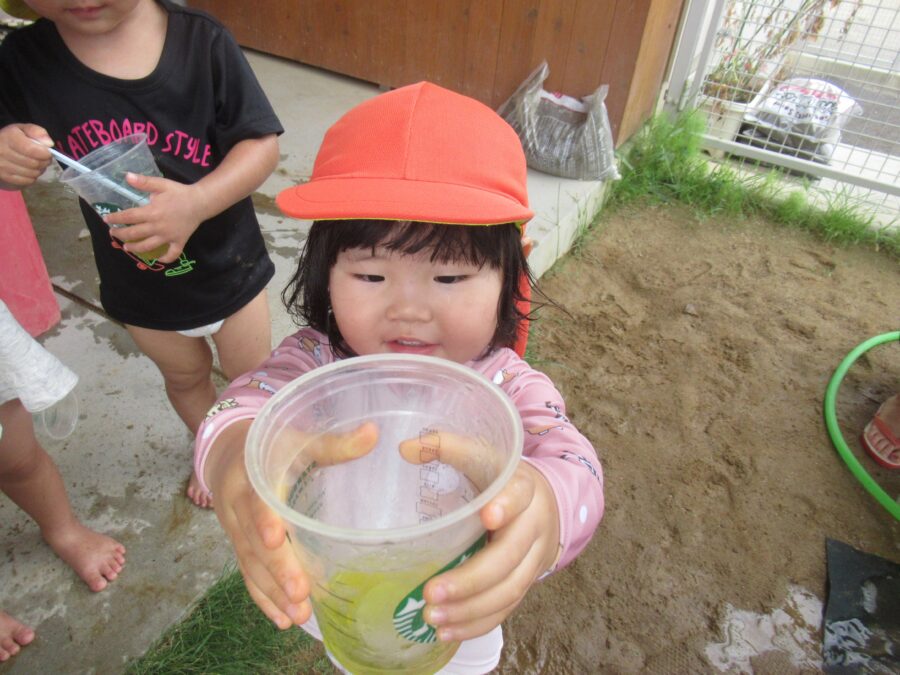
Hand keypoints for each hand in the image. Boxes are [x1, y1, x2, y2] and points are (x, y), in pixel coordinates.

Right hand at [0, 124, 52, 187]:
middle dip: (44, 161)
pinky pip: (28, 181)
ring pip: (33, 173)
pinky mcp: (6, 178)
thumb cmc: (12, 138)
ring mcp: (3, 167)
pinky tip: (29, 170)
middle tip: (44, 158)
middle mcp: (3, 153)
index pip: (32, 150)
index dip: (45, 153)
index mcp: (9, 138)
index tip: (48, 152)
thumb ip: (36, 132)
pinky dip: (33, 176)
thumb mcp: (23, 130)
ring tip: (36, 163)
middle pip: (34, 163)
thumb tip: (49, 143)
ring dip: (40, 169)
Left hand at [103, 173, 208, 263]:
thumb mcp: (161, 184)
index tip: (107, 220)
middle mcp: (157, 227)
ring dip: (135, 248)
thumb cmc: (179, 192)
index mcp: (152, 212)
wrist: (200, 202)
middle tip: (113, 233)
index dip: (116, 219)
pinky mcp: (179, 241)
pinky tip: (159, 259)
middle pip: (134, 234)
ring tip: (127, 247)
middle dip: (121, 234)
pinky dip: (165, 258)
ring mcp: (168, 236)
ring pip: (148, 246)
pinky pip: (172, 254)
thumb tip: (127, 176)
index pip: (128, 217)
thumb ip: (144, 182)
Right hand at [206, 420, 377, 627]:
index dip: (263, 520)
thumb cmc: (274, 448)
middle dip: (277, 570)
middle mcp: (237, 509)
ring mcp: (236, 533)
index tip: (276, 539)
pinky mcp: (241, 549)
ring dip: (273, 593)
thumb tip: (373, 433)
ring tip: (299, 614)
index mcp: (250, 477)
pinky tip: (284, 620)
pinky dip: (265, 599)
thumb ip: (333, 443)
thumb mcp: (299, 441)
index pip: (256, 501)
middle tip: (301, 593)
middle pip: (254, 544)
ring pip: (251, 566)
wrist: (229, 454)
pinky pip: (249, 577)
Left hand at [399, 433, 560, 641]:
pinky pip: (506, 609)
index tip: (487, 515)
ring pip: (509, 590)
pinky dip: (478, 623)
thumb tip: (405, 448)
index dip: (507, 505)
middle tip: (431, 591)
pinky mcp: (525, 584)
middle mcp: (533, 526)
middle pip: (509, 557)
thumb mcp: (483, 456)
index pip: (519, 495)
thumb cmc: (502, 479)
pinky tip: (447, 631)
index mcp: (523, 488)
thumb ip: (448, 448)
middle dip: (471, 579)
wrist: (545, 504)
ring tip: (432, 617)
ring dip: (471, 609)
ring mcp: (532, 560)